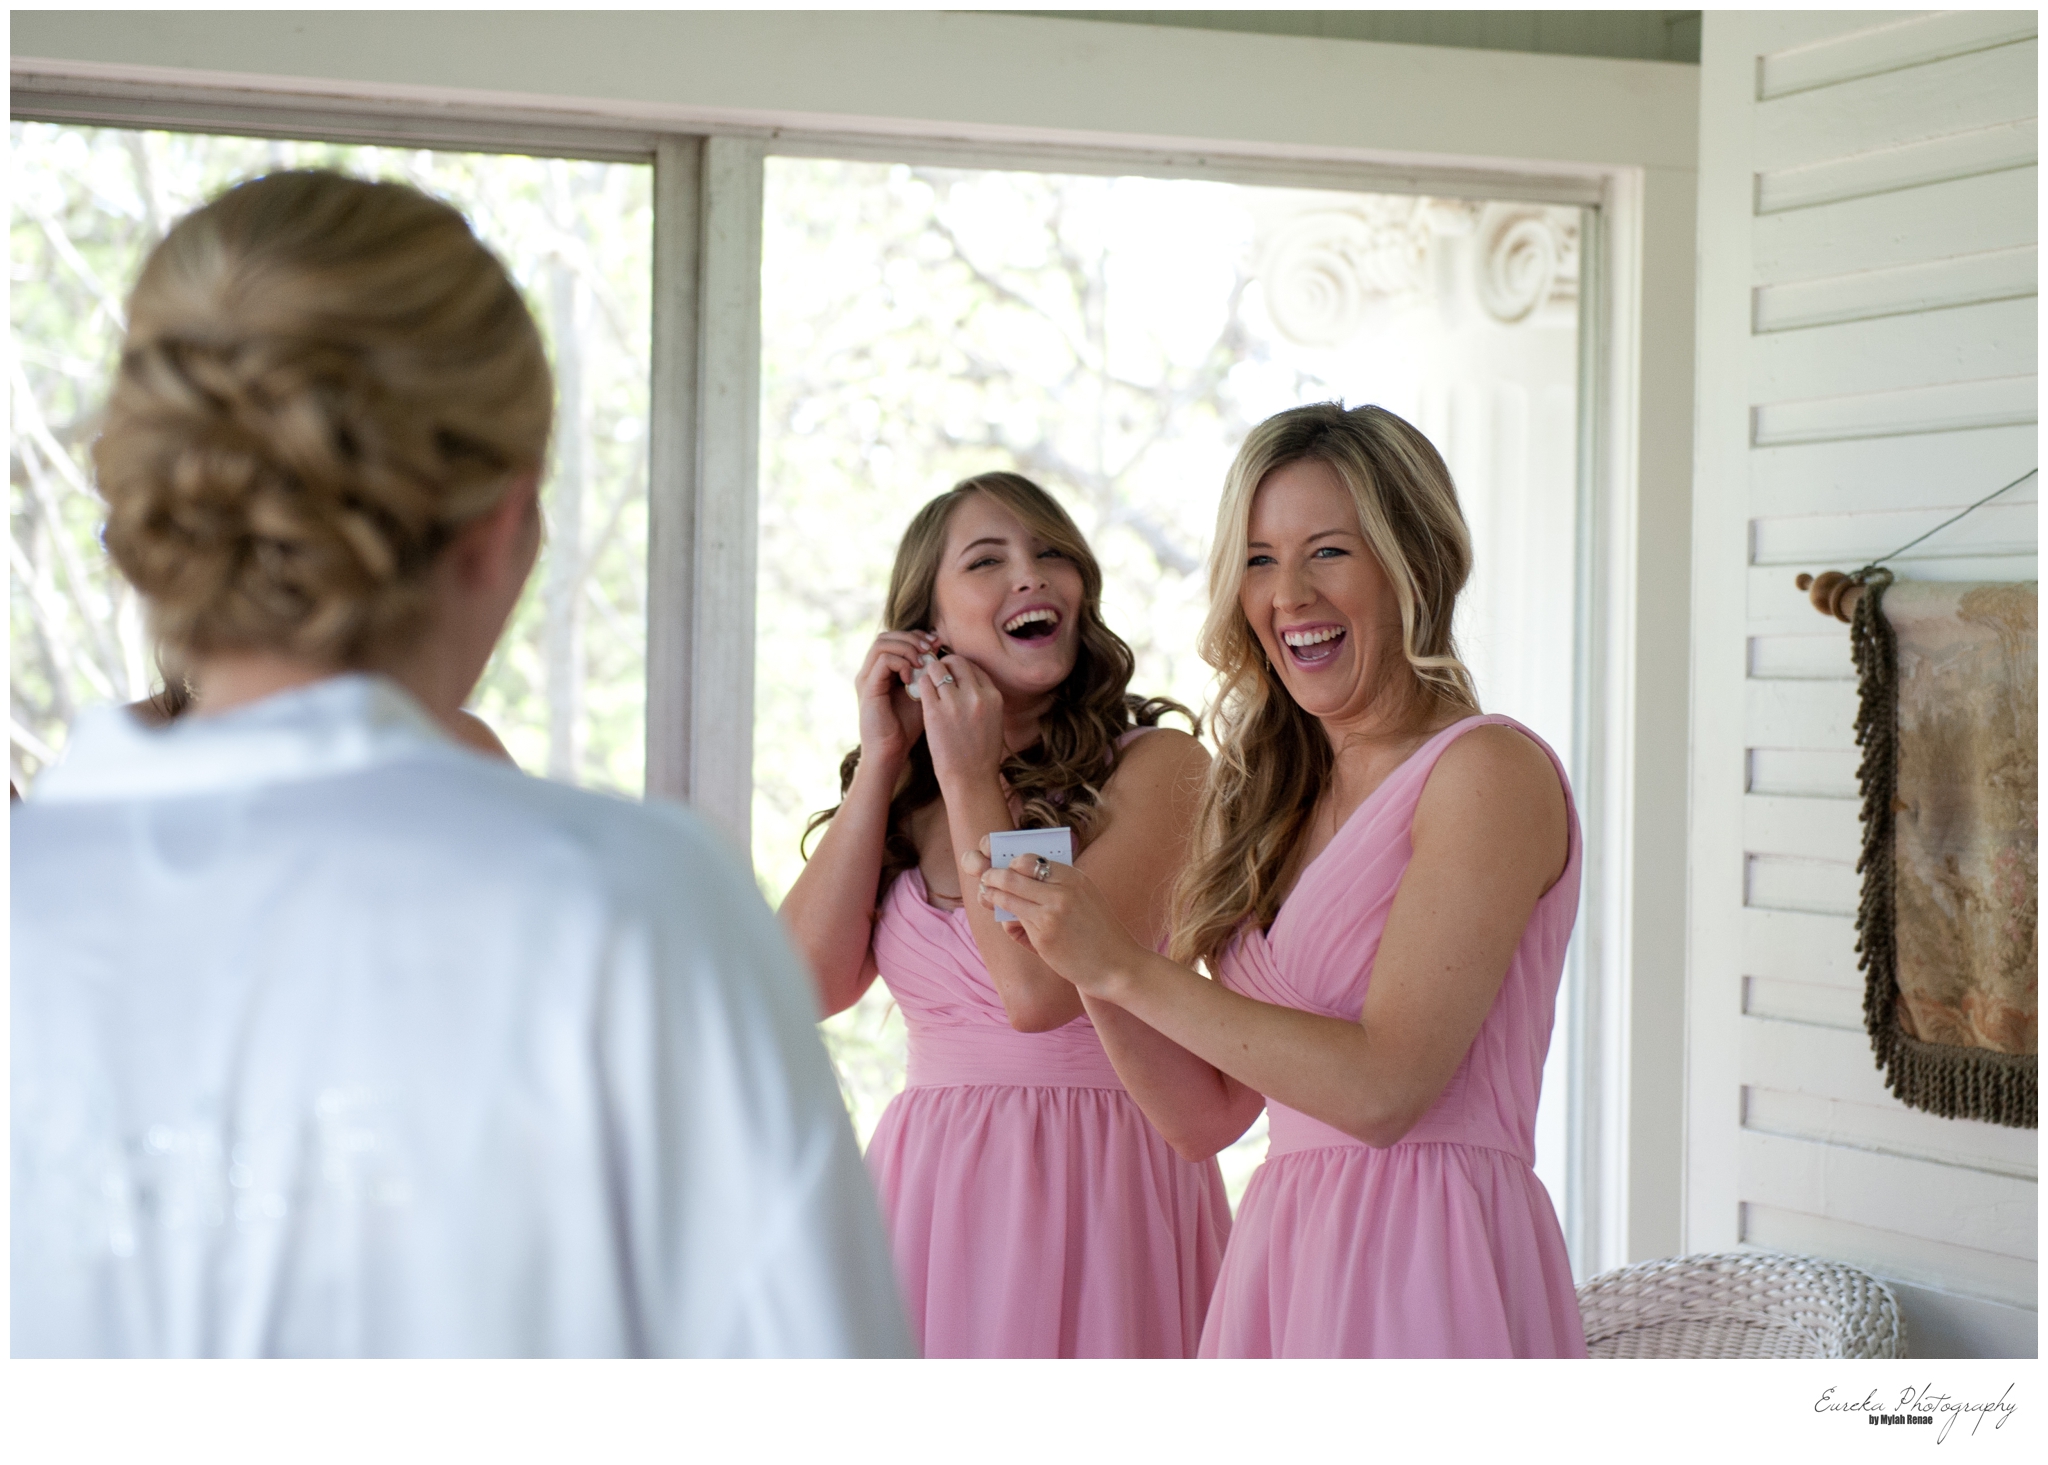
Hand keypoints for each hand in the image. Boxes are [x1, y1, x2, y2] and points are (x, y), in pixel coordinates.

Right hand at [853, 630, 938, 768]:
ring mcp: (867, 678)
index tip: (937, 643)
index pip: (896, 637)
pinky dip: (901, 663)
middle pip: (887, 635)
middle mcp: (871, 670)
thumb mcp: (922, 694)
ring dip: (907, 647)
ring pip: (882, 643)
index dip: (917, 636)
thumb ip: (927, 673)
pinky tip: (913, 677)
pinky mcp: (868, 688)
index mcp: (882, 670)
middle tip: (931, 647)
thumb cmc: (907, 726)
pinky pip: (883, 661)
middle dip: (912, 637)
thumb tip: (941, 650)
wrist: (891, 751)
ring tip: (923, 660)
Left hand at [919, 653, 1007, 792]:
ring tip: (927, 684)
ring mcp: (954, 703)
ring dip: (930, 674)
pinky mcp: (935, 712)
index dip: (960, 668)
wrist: (971, 778)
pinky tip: (920, 693)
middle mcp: (976, 695)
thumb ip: (983, 697)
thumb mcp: (993, 719)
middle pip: (956, 662)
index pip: (974, 667)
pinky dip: (920, 684)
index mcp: (993, 696)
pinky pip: (924, 684)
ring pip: (937, 669)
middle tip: (937, 676)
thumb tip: (966, 679)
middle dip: (945, 665)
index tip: (952, 676)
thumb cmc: (981, 752)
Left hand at [963, 839, 1144, 997]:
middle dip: (994, 875)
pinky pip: (1014, 921)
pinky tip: (1005, 922)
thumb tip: (1020, 876)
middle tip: (986, 877)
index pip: (1030, 859)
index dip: (1012, 862)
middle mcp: (1062, 891)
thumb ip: (1059, 886)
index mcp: (1074, 877)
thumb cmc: (1099, 932)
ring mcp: (1051, 914)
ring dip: (992, 894)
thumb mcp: (1086, 897)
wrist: (1116, 964)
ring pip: (1007, 896)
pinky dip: (1006, 920)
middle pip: (1013, 874)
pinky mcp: (1043, 936)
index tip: (1005, 866)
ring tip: (986, 894)